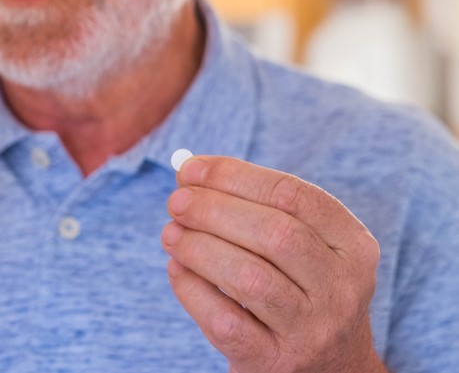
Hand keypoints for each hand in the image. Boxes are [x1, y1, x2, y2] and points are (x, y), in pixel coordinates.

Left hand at [161, 156, 385, 372]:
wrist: (328, 368)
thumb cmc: (299, 287)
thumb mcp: (302, 245)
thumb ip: (253, 206)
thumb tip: (189, 173)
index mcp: (353, 245)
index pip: (294, 195)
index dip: (235, 176)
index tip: (190, 169)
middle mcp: (341, 288)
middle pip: (274, 234)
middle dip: (214, 210)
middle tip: (176, 202)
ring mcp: (312, 330)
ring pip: (249, 279)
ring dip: (198, 247)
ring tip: (171, 233)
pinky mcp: (276, 362)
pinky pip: (226, 321)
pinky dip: (192, 289)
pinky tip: (176, 268)